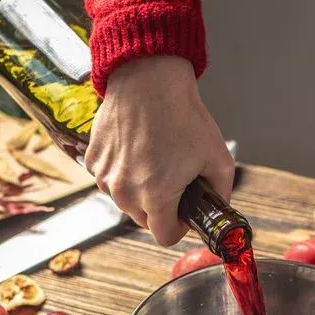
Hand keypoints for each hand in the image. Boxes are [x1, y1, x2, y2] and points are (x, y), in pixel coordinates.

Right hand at [84, 56, 234, 245]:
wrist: (148, 78)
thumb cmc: (183, 115)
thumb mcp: (218, 158)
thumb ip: (221, 192)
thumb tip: (217, 206)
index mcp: (156, 197)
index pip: (165, 237)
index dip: (179, 227)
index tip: (185, 212)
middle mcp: (124, 192)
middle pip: (144, 220)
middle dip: (161, 208)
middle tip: (174, 180)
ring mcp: (104, 177)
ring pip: (125, 201)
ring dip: (139, 190)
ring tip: (155, 159)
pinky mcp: (92, 160)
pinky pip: (109, 180)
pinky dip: (122, 172)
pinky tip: (136, 149)